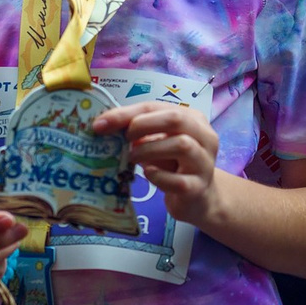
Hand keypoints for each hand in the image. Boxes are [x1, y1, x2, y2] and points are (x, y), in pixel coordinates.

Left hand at [96, 101, 219, 224]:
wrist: (199, 198)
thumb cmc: (174, 165)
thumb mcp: (158, 143)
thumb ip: (139, 131)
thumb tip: (105, 126)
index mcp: (192, 119)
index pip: (157, 106)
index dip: (127, 113)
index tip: (101, 124)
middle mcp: (204, 137)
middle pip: (176, 119)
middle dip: (142, 125)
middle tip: (123, 139)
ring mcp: (204, 163)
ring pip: (182, 145)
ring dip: (149, 149)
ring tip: (132, 158)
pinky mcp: (198, 188)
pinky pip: (178, 180)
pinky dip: (158, 176)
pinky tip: (148, 174)